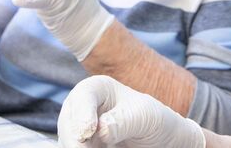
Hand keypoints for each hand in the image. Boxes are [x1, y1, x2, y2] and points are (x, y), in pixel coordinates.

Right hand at [58, 76, 205, 147]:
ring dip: (76, 146)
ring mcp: (80, 129)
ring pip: (68, 140)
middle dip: (74, 138)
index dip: (82, 113)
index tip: (87, 132)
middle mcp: (84, 107)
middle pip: (68, 120)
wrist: (163, 142)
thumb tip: (100, 130)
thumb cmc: (155, 121)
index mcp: (99, 88)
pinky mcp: (83, 146)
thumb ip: (122, 121)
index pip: (83, 96)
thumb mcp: (144, 117)